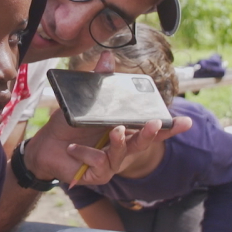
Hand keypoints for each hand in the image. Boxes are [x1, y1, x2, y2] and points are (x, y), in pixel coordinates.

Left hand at [25, 52, 192, 185]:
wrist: (45, 146)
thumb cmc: (68, 125)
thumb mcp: (83, 101)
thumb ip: (99, 81)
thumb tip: (108, 57)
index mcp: (124, 129)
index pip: (151, 128)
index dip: (169, 127)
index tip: (186, 122)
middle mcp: (122, 147)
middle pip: (142, 142)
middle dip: (151, 133)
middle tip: (154, 123)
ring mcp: (111, 162)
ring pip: (123, 154)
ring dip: (120, 142)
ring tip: (115, 131)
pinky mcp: (97, 174)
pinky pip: (99, 163)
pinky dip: (87, 153)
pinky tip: (74, 148)